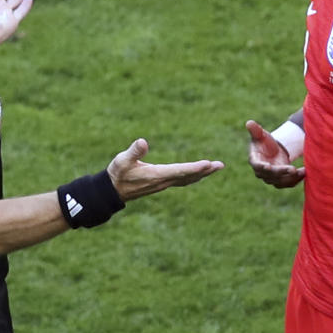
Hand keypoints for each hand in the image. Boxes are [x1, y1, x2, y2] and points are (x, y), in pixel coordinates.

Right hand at [107, 138, 223, 200]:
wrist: (112, 190)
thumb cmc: (117, 173)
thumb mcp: (122, 160)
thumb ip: (133, 152)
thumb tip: (143, 142)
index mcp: (155, 175)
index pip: (179, 171)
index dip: (194, 168)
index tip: (207, 164)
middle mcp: (162, 181)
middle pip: (188, 176)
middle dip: (204, 171)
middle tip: (220, 165)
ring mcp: (163, 184)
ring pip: (187, 179)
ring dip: (202, 174)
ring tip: (215, 167)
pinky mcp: (162, 183)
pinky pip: (182, 180)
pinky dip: (193, 176)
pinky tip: (199, 173)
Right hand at [246, 120, 304, 188]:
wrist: (273, 150)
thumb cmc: (264, 141)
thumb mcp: (260, 134)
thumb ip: (255, 130)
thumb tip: (249, 122)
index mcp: (255, 161)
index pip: (257, 166)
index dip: (262, 167)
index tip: (268, 166)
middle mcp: (261, 172)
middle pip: (271, 175)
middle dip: (282, 172)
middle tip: (293, 169)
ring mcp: (271, 178)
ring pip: (281, 181)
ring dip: (292, 178)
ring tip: (302, 171)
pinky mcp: (281, 181)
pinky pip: (288, 183)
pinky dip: (296, 180)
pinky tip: (304, 173)